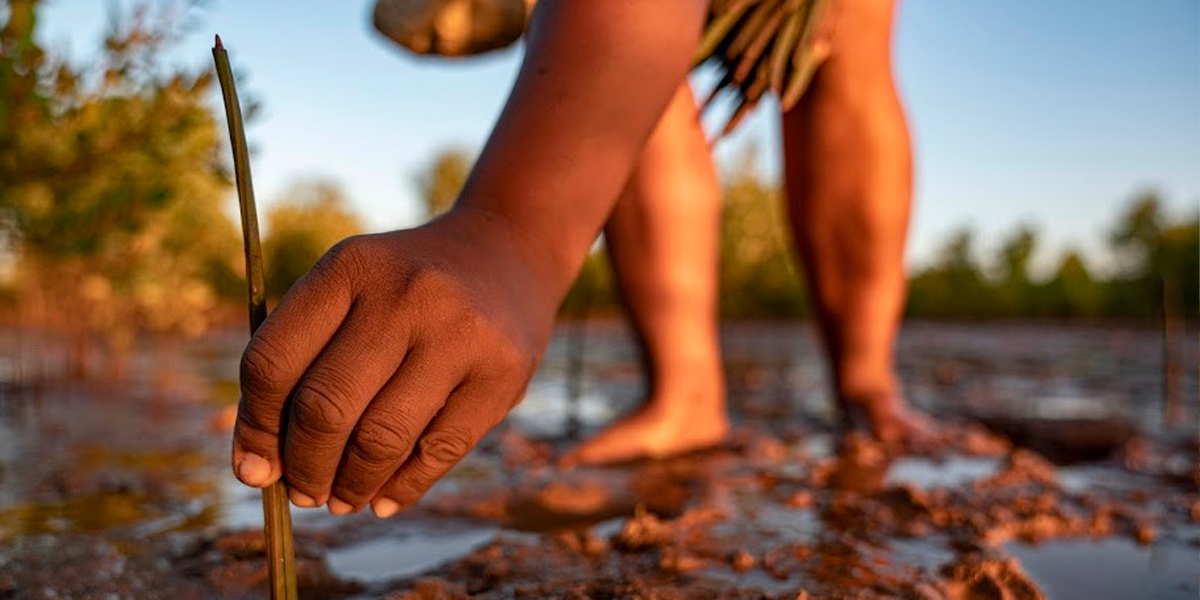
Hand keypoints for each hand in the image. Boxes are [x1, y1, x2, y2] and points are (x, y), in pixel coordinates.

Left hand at [231, 208, 556, 516]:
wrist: (507, 250)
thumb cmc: (404, 288)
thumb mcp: (350, 289)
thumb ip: (300, 360)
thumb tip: (257, 470)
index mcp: (349, 267)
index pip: (273, 362)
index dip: (255, 427)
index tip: (255, 468)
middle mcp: (404, 294)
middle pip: (325, 407)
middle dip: (303, 468)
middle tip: (303, 493)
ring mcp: (459, 333)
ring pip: (380, 439)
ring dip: (350, 486)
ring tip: (341, 499)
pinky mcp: (503, 371)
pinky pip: (439, 451)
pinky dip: (402, 488)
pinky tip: (384, 498)